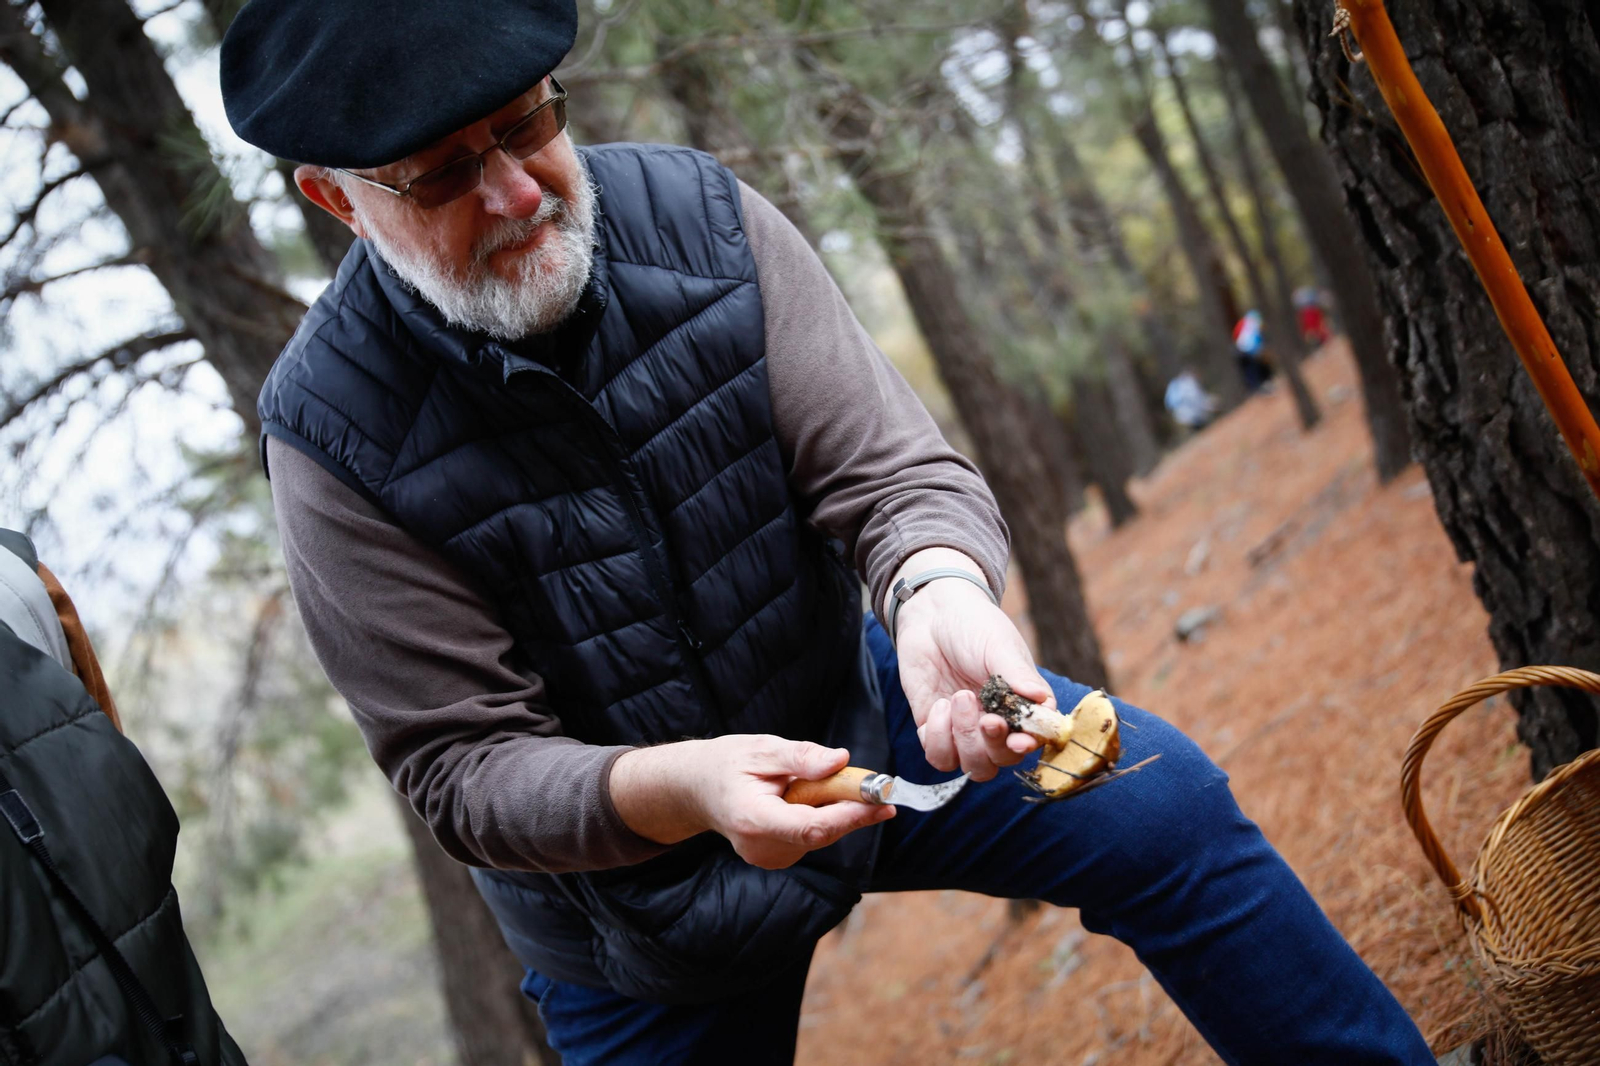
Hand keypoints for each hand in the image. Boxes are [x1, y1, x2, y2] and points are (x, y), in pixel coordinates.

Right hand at [610, 735, 893, 869]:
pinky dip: (821, 817)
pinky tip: (806, 798)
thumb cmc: (727, 764)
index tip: (882, 801)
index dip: (849, 815)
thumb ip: (801, 757)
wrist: (697, 789)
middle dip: (852, 808)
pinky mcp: (776, 859)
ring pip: (821, 835)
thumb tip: (841, 760)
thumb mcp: (761, 749)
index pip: (811, 826)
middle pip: (822, 833)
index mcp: (753, 819)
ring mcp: (768, 858)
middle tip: (874, 784)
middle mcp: (761, 847)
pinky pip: (812, 838)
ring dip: (835, 810)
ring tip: (814, 782)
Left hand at [890, 553, 1052, 780]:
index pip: (1033, 737)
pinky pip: (939, 757)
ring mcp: (965, 729)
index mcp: (1021, 704)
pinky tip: (939, 705)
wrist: (930, 614)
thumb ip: (1017, 674)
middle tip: (985, 717)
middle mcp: (996, 722)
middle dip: (993, 744)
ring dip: (964, 739)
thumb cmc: (973, 625)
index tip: (1018, 739)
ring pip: (973, 766)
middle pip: (1002, 760)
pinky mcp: (935, 729)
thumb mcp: (998, 646)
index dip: (1028, 745)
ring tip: (957, 698)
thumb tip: (1043, 700)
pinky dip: (938, 737)